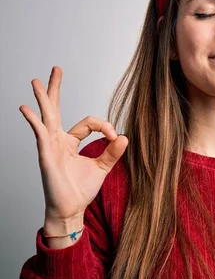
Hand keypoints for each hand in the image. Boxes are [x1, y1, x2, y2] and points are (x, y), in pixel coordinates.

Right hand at [19, 66, 127, 226]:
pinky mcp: (46, 155)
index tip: (115, 137)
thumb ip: (112, 152)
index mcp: (71, 142)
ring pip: (47, 117)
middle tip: (56, 69)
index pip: (88, 122)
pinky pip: (40, 134)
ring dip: (43, 99)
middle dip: (56, 89)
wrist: (71, 209)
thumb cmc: (81, 190)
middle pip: (56, 109)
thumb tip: (125, 136)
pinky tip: (26, 109)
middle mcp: (58, 141)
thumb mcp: (102, 167)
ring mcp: (50, 147)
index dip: (105, 126)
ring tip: (38, 81)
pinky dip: (34, 121)